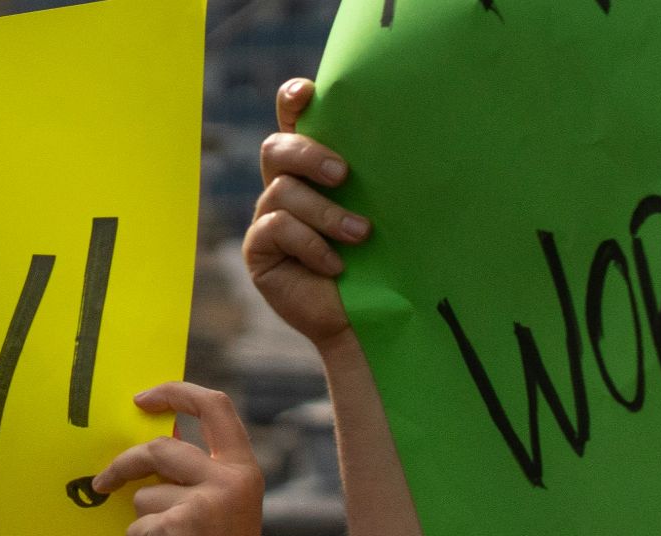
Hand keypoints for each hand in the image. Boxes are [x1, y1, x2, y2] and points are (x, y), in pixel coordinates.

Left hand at [93, 382, 265, 535]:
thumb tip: (150, 453)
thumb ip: (199, 482)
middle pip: (160, 449)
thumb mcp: (223, 516)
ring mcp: (201, 504)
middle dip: (126, 465)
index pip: (215, 407)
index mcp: (245, 473)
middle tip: (104, 480)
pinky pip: (136, 527)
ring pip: (144, 496)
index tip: (144, 399)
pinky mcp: (173, 528)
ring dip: (144, 525)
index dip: (176, 394)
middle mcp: (228, 481)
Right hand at [245, 77, 369, 349]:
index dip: (292, 101)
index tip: (308, 94)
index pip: (293, 121)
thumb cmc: (386, 258)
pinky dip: (311, 244)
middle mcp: (285, 187)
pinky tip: (334, 265)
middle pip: (276, 148)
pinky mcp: (259, 251)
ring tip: (360, 235)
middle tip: (344, 175)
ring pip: (282, 192)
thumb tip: (401, 133)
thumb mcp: (384, 208)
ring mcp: (268, 219)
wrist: (372, 317)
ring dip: (326, 213)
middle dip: (308, 154)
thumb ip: (375, 174)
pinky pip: (276, 227)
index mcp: (313, 168)